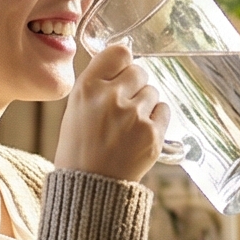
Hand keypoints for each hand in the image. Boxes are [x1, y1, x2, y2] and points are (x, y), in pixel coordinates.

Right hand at [51, 41, 168, 183]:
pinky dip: (155, 119)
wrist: (89, 187)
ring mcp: (134, 116)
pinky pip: (164, 110)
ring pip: (152, 92)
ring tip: (127, 125)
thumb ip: (98, 82)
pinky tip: (139, 133)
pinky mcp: (153, 134)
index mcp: (87, 88)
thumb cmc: (80, 147)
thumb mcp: (76, 108)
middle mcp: (111, 98)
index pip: (118, 52)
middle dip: (134, 85)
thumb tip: (125, 60)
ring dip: (144, 104)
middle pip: (139, 71)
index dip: (122, 62)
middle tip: (123, 106)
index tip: (121, 71)